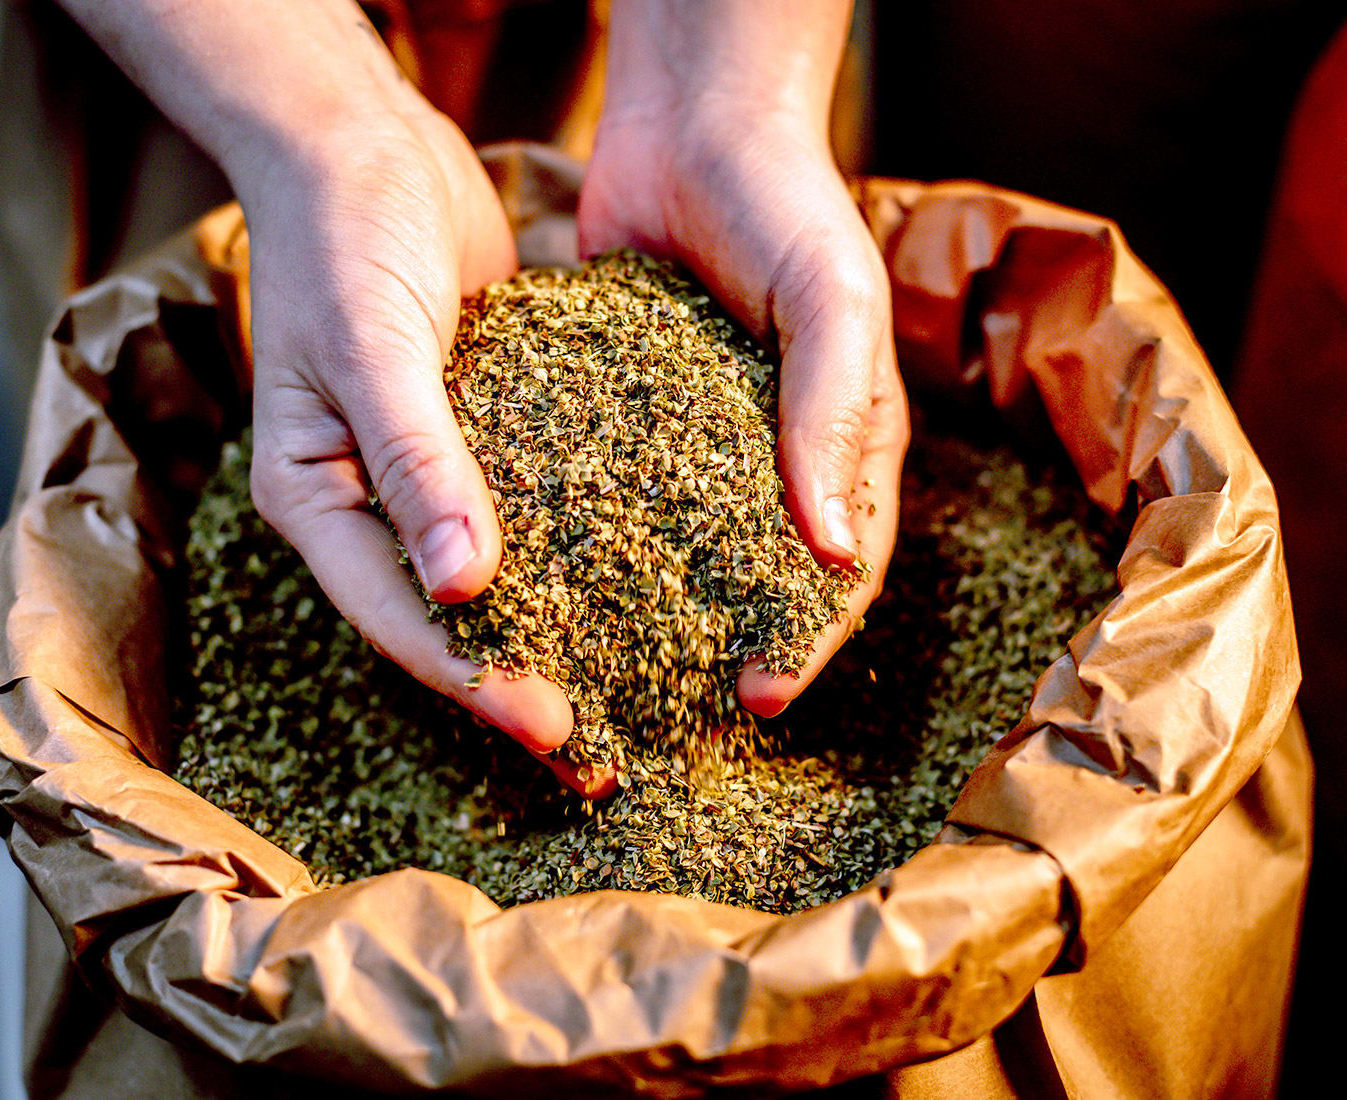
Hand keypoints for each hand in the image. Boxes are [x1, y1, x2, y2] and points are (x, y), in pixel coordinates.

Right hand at [241, 111, 605, 785]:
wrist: (360, 146)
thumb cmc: (343, 234)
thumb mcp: (374, 345)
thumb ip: (417, 460)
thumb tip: (467, 585)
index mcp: (317, 497)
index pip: (397, 615)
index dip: (472, 678)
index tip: (550, 729)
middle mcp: (370, 504)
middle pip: (447, 621)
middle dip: (518, 686)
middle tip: (599, 758)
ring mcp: (428, 475)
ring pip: (495, 581)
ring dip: (556, 637)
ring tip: (630, 698)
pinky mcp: (484, 439)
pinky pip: (531, 513)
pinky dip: (574, 556)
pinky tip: (638, 591)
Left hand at [579, 105, 907, 716]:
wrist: (693, 124)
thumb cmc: (786, 202)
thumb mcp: (832, 298)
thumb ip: (833, 413)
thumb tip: (830, 553)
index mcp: (844, 448)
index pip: (841, 570)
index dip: (809, 639)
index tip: (761, 697)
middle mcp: (771, 462)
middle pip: (757, 583)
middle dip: (726, 653)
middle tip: (678, 718)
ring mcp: (697, 449)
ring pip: (680, 556)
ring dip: (653, 620)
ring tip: (605, 680)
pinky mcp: (624, 421)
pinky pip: (612, 496)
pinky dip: (591, 544)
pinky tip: (547, 587)